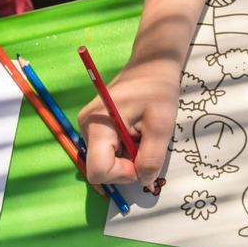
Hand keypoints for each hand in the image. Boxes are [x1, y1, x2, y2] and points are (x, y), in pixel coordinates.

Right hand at [78, 57, 179, 184]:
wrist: (151, 65)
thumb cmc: (157, 89)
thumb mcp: (161, 125)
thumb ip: (152, 158)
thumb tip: (144, 182)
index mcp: (97, 126)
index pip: (98, 171)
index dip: (123, 175)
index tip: (143, 160)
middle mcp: (86, 128)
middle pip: (102, 169)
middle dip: (127, 166)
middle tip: (146, 144)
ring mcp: (88, 128)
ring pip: (106, 162)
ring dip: (127, 158)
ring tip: (141, 135)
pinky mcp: (94, 128)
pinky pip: (107, 152)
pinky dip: (124, 151)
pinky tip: (135, 134)